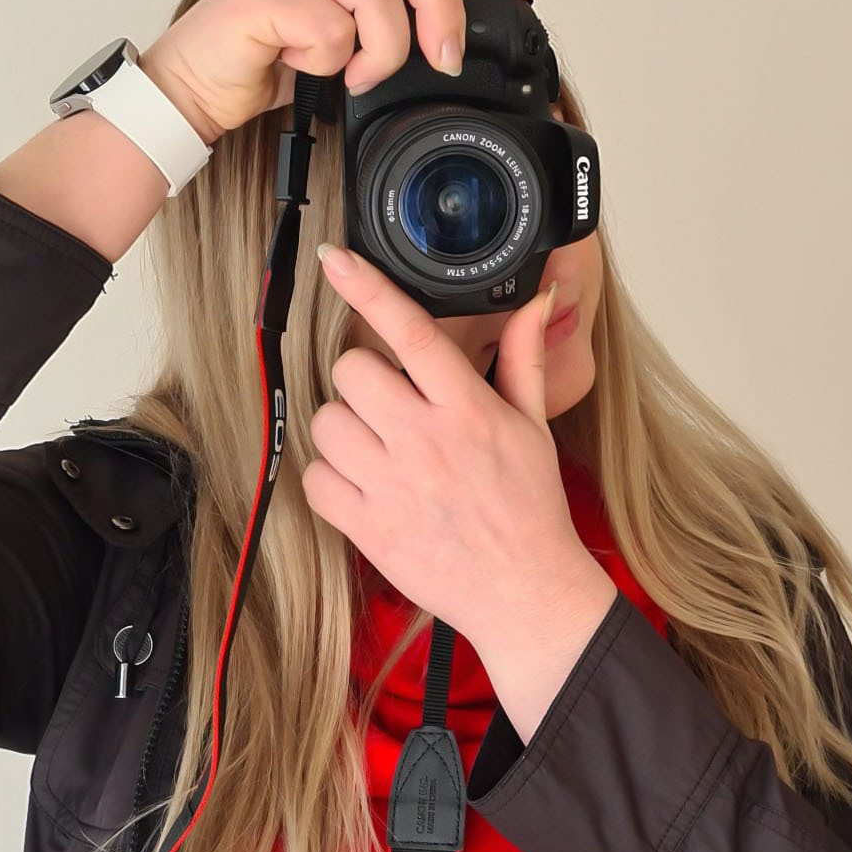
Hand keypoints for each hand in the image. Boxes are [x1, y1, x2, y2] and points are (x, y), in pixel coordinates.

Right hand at [139, 0, 543, 142]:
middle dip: (447, 4)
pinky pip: (329, 27)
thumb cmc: (272, 56)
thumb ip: (397, 18)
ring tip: (363, 77)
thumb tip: (462, 38)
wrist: (199, 84)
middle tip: (449, 58)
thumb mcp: (352, 35)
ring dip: (385, 50)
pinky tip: (318, 73)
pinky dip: (334, 63)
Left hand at [302, 243, 615, 678]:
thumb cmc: (530, 509)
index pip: (410, 334)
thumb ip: (523, 358)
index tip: (336, 260)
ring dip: (344, 430)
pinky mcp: (368, 527)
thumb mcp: (534, 427)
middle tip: (388, 406)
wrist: (525, 592)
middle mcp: (426, 442)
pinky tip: (362, 486)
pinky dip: (330, 480)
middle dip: (362, 382)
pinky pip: (315, 480)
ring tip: (378, 451)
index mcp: (468, 410)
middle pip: (351, 372)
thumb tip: (536, 300)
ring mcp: (393, 486)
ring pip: (326, 423)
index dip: (368, 289)